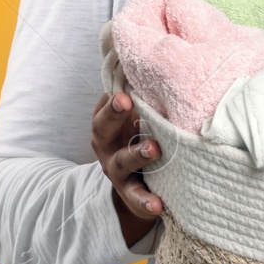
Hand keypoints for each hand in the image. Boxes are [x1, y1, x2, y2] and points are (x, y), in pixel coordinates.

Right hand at [91, 90, 162, 246]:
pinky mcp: (130, 193)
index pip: (104, 104)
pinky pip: (136, 197)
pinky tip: (157, 204)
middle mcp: (107, 145)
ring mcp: (116, 170)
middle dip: (113, 114)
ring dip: (136, 154)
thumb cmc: (141, 138)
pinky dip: (146, 201)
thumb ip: (144, 95)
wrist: (139, 186)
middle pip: (103, 127)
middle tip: (126, 102)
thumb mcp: (139, 117)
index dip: (111, 96)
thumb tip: (160, 58)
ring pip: (122, 161)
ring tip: (154, 149)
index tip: (122, 89)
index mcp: (109, 122)